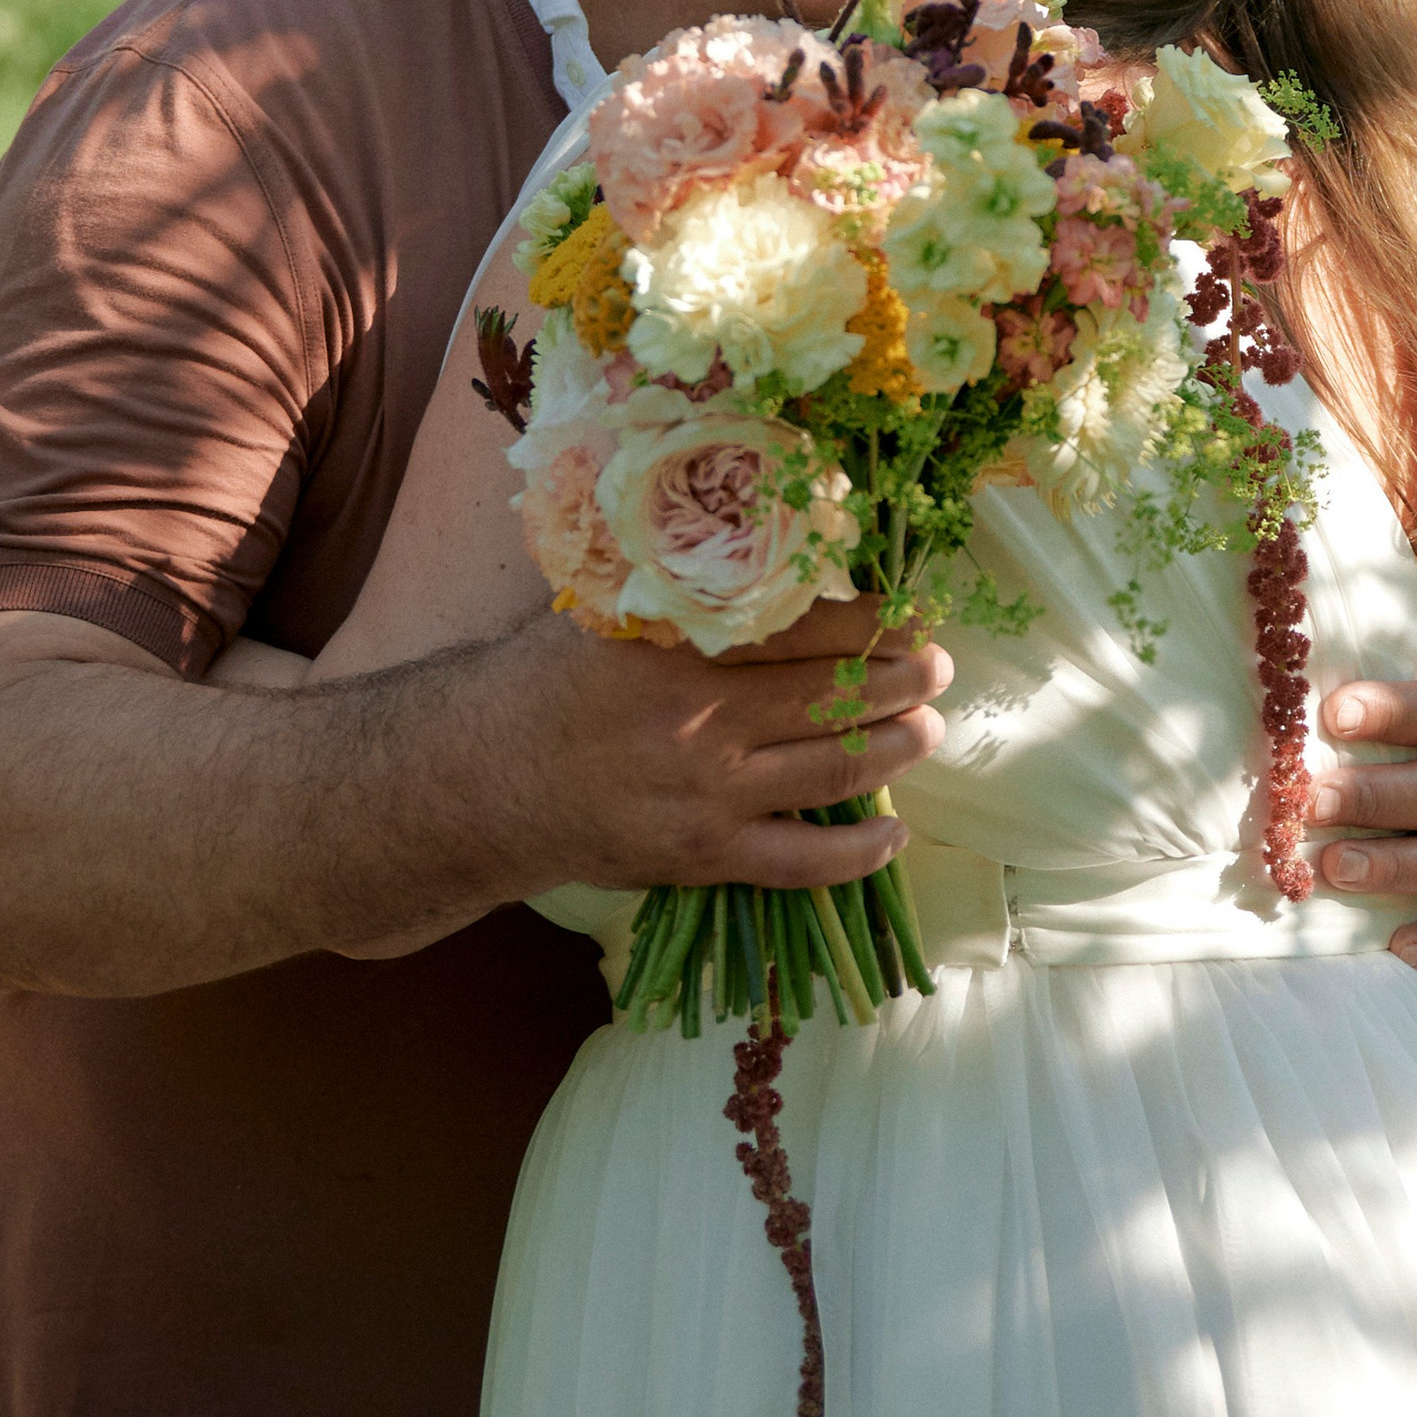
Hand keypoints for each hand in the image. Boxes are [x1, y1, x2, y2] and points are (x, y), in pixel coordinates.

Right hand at [504, 590, 950, 903]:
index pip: (805, 625)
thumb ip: (684, 590)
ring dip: (897, 750)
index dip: (870, 621)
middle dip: (902, 680)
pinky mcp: (703, 855)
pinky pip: (802, 862)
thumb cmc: (546, 680)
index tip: (905, 613)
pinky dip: (859, 852)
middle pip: (837, 696)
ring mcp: (708, 794)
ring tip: (927, 729)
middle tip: (935, 667)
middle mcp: (703, 719)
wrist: (481, 779)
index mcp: (681, 646)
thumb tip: (777, 554)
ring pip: (835, 771)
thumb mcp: (608, 612)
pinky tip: (893, 834)